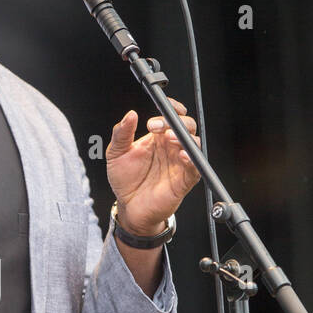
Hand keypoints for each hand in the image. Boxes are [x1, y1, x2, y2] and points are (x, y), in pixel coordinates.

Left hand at [106, 99, 200, 234]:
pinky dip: (193, 159)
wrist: (129, 207)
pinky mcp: (185, 179)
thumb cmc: (126, 180)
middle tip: (157, 127)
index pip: (172, 115)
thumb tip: (130, 115)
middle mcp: (171, 147)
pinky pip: (196, 167)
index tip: (161, 104)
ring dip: (185, 137)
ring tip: (169, 138)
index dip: (171, 107)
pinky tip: (182, 155)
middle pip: (186, 125)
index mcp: (158, 137)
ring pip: (194, 143)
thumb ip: (121, 134)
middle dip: (175, 121)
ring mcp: (179, 162)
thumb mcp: (116, 154)